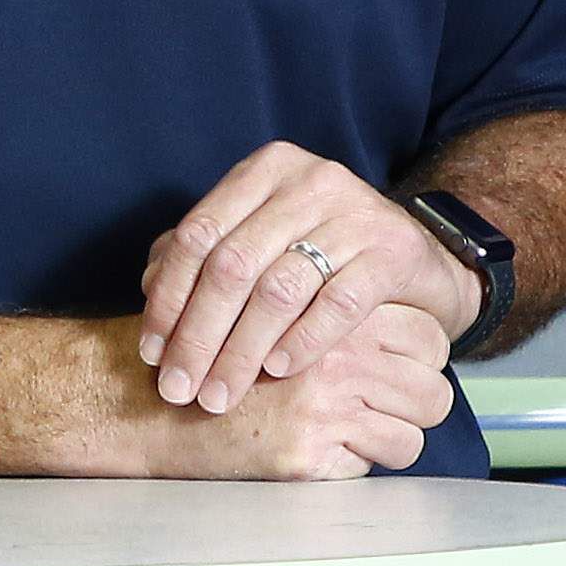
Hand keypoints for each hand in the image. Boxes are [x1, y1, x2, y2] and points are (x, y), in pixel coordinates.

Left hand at [138, 143, 484, 413]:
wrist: (418, 261)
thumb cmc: (324, 255)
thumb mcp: (263, 242)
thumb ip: (206, 255)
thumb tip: (147, 284)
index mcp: (265, 171)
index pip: (197, 235)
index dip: (167, 297)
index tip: (151, 352)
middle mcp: (309, 181)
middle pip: (232, 265)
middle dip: (198, 335)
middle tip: (179, 388)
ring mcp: (355, 212)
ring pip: (279, 287)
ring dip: (241, 350)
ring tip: (220, 394)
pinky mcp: (394, 251)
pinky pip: (338, 301)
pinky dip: (302, 340)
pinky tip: (278, 371)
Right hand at [165, 293, 455, 480]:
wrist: (141, 404)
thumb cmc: (197, 354)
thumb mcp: (251, 300)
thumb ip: (309, 296)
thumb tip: (373, 307)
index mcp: (323, 307)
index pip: (423, 329)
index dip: (416, 352)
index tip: (394, 365)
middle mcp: (334, 353)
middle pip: (432, 374)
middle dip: (417, 392)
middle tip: (390, 402)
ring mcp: (326, 405)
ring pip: (422, 416)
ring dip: (402, 427)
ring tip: (367, 430)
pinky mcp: (309, 454)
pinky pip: (387, 456)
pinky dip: (370, 458)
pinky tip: (334, 452)